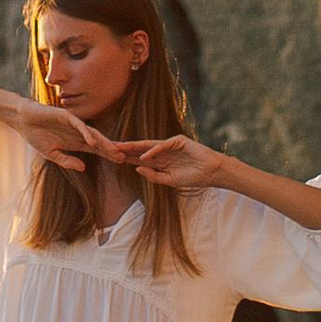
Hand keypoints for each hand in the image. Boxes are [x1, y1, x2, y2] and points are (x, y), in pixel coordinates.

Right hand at [17, 102, 118, 176]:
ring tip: (114, 150)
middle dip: (111, 149)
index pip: (96, 149)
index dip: (108, 155)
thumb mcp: (51, 154)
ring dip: (103, 142)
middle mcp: (78, 132)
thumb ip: (67, 161)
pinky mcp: (66, 116)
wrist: (23, 120)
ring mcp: (73, 124)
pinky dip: (86, 132)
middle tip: (125, 157)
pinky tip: (92, 141)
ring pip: (92, 133)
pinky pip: (79, 125)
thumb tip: (83, 168)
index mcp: (76, 142)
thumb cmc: (37, 136)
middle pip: (99, 141)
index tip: (121, 162)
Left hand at [111, 135, 235, 192]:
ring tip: (120, 147)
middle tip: (109, 148)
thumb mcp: (170, 181)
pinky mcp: (179, 141)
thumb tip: (137, 168)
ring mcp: (170, 145)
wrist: (211, 173)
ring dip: (134, 146)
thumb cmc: (193, 177)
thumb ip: (154, 176)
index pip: (139, 158)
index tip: (112, 158)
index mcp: (160, 162)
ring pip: (148, 145)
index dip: (126, 158)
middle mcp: (162, 152)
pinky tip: (144, 155)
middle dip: (125, 149)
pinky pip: (163, 145)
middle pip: (140, 150)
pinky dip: (153, 151)